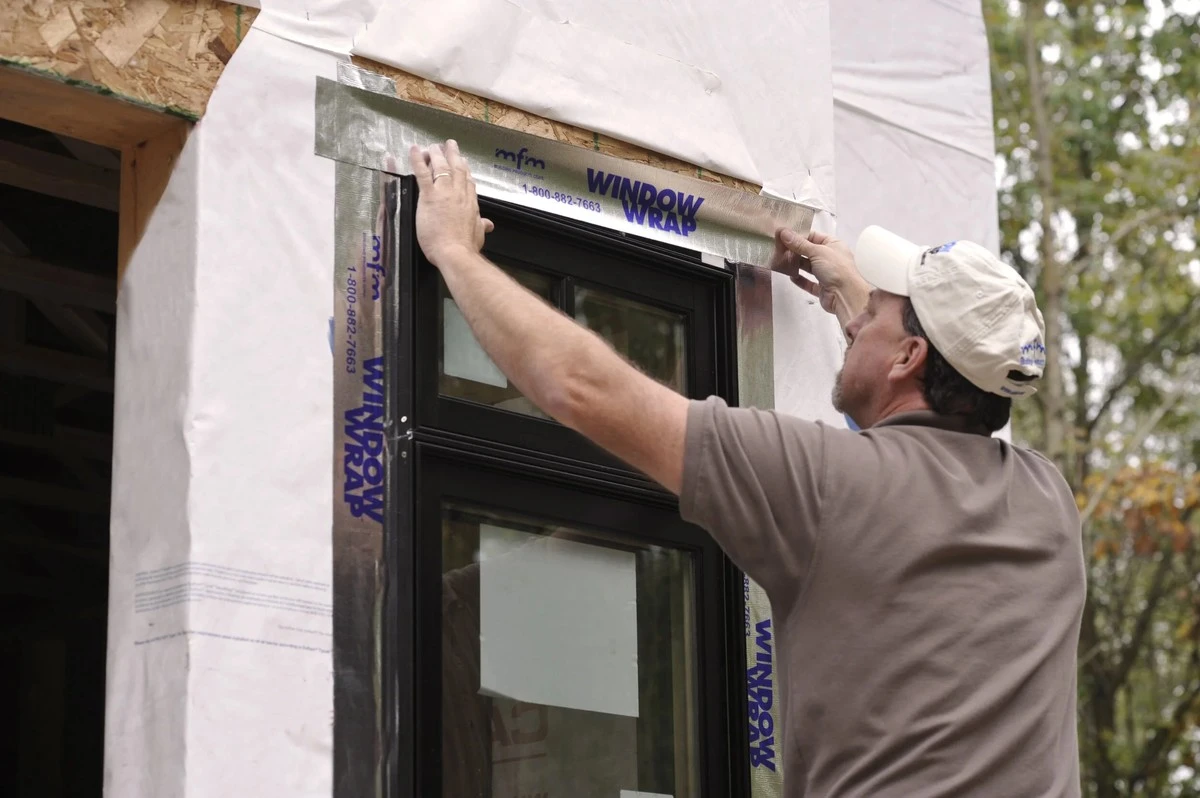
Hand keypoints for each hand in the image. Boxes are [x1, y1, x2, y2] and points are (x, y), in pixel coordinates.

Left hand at [409, 140, 494, 266]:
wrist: (456, 253)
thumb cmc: (466, 247)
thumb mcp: (478, 235)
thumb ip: (481, 226)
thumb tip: (489, 224)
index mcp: (470, 203)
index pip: (468, 181)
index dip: (465, 169)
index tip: (463, 161)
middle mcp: (459, 194)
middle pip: (457, 168)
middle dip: (453, 154)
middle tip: (449, 144)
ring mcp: (444, 193)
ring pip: (441, 166)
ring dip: (436, 153)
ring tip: (432, 145)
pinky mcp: (429, 196)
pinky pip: (422, 173)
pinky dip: (417, 160)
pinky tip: (414, 149)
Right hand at [770, 228, 863, 315]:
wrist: (846, 295)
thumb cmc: (835, 268)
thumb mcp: (817, 251)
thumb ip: (799, 244)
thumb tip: (783, 232)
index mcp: (833, 244)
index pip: (813, 236)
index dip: (799, 235)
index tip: (783, 235)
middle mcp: (830, 257)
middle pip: (809, 251)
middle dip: (795, 250)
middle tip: (777, 248)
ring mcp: (826, 273)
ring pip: (808, 267)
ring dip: (796, 264)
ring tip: (781, 261)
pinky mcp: (821, 288)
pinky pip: (808, 282)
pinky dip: (800, 279)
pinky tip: (790, 276)